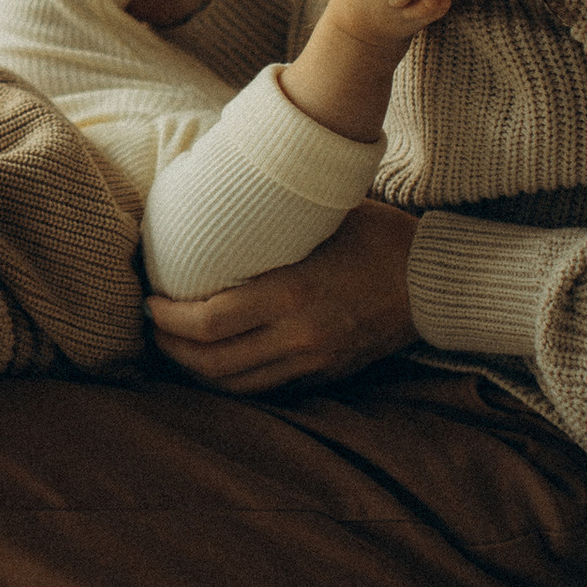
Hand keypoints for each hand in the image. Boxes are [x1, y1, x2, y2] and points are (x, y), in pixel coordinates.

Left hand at [144, 200, 417, 394]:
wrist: (437, 281)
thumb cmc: (378, 236)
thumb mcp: (323, 216)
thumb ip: (272, 221)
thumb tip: (219, 197)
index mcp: (291, 295)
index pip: (207, 322)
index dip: (167, 319)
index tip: (149, 302)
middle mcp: (298, 337)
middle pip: (212, 363)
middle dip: (171, 350)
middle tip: (153, 329)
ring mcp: (313, 363)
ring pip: (236, 385)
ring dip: (197, 371)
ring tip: (176, 348)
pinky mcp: (326, 376)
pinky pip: (267, 389)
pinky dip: (234, 379)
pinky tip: (218, 361)